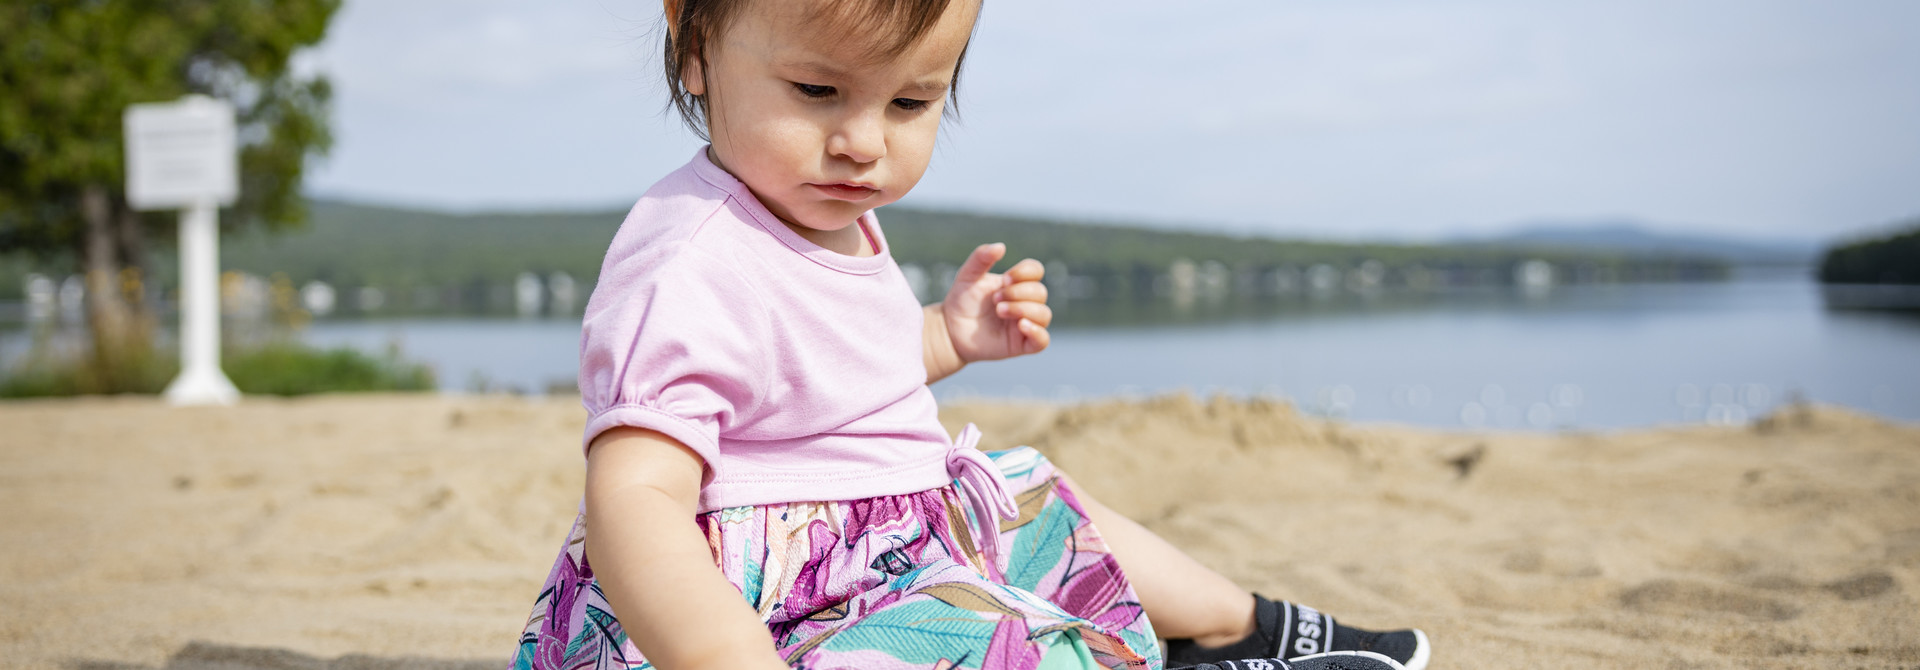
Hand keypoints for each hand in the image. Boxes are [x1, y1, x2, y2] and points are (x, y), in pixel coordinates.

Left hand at [941, 243, 1051, 363]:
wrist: (950, 329)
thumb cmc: (961, 301)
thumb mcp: (968, 275)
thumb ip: (981, 258)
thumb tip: (1001, 246)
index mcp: (1016, 283)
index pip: (1036, 271)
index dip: (1025, 272)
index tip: (1005, 278)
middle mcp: (1024, 302)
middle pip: (1040, 292)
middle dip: (1018, 293)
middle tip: (995, 299)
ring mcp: (1025, 323)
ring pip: (1044, 314)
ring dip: (1024, 309)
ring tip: (1000, 311)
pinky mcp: (1022, 344)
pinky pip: (1043, 340)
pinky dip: (1037, 332)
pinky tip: (1021, 325)